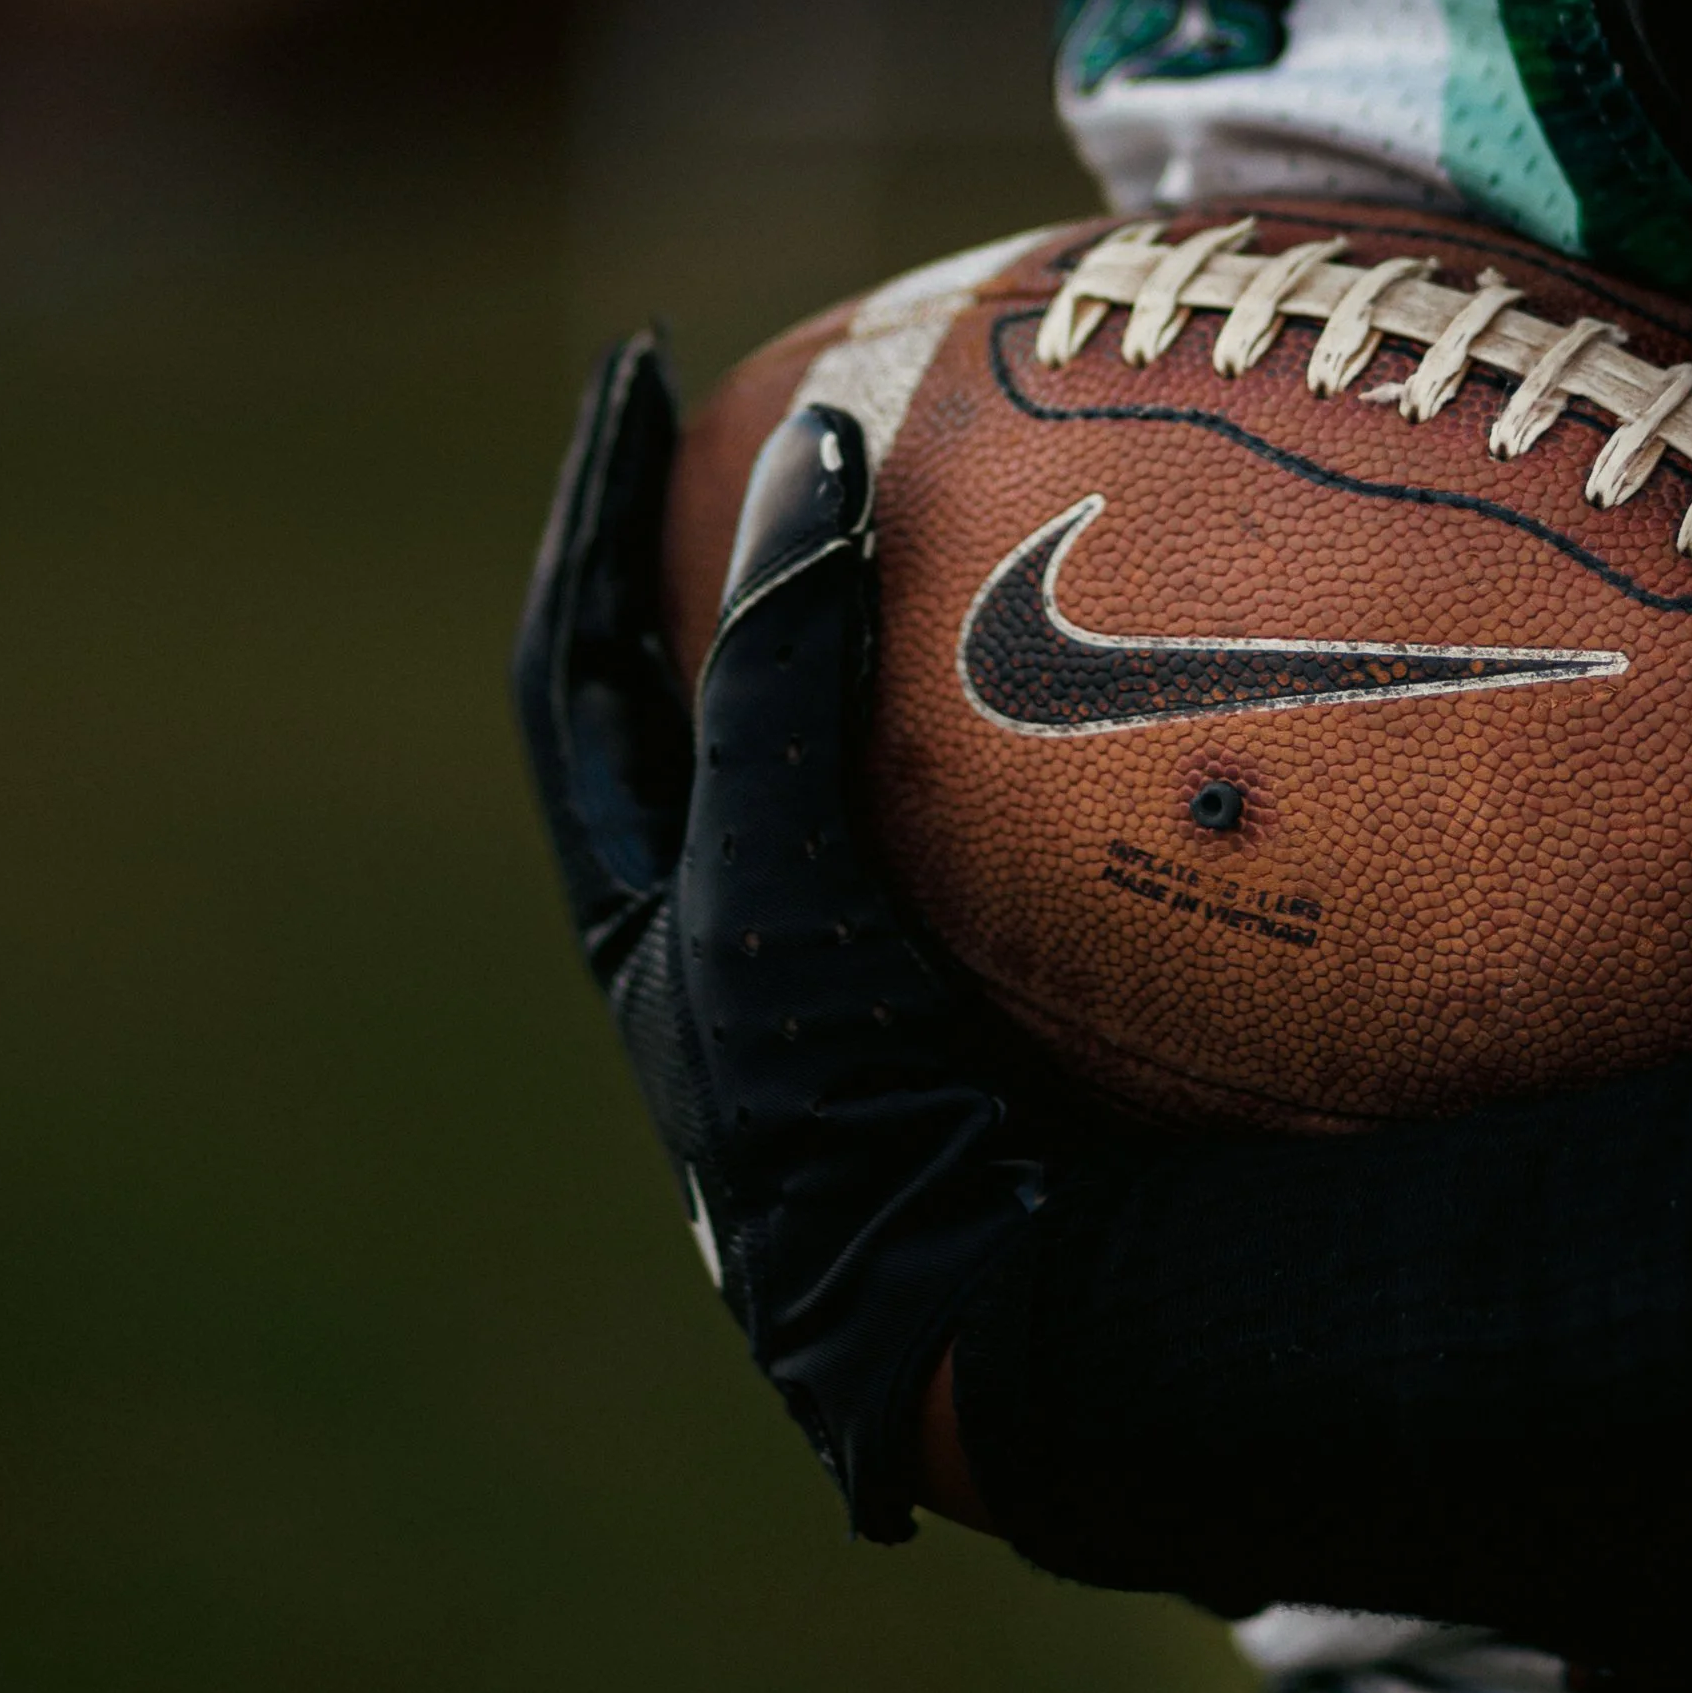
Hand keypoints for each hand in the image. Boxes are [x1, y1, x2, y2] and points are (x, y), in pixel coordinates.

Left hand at [512, 337, 1044, 1537]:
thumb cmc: (839, 1120)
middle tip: (797, 408)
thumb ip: (779, 676)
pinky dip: (1027, 716)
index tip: (640, 362)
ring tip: (946, 489)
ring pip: (851, 749)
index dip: (591, 509)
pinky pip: (993, 808)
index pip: (578, 661)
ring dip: (884, 626)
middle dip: (726, 554)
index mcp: (646, 914)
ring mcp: (860, 966)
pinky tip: (1114, 652)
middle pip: (702, 690)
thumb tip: (806, 448)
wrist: (982, 1329)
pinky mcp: (984, 986)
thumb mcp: (776, 885)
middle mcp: (737, 934)